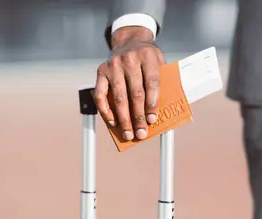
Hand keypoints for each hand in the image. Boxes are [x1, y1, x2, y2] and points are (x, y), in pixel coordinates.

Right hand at [95, 26, 164, 140]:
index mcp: (148, 56)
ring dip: (124, 119)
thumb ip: (160, 83)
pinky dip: (105, 110)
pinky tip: (112, 122)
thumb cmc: (147, 59)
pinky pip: (101, 94)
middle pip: (135, 93)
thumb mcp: (159, 63)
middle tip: (141, 133)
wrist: (130, 41)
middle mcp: (130, 59)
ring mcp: (114, 65)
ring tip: (128, 133)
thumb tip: (156, 113)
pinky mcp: (101, 71)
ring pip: (119, 97)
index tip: (152, 120)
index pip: (152, 83)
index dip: (152, 103)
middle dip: (138, 117)